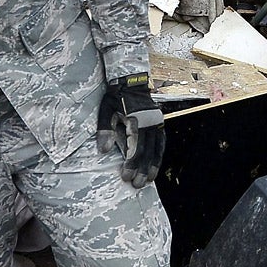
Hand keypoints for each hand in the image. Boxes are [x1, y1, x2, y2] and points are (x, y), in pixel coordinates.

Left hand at [101, 72, 166, 187]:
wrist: (131, 82)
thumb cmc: (115, 97)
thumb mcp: (106, 111)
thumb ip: (105, 130)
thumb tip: (105, 150)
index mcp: (137, 120)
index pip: (135, 147)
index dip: (131, 164)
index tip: (125, 176)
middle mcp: (150, 123)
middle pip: (147, 151)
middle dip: (141, 170)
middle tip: (136, 184)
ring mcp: (157, 123)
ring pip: (157, 149)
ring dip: (152, 166)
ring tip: (148, 181)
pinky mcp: (159, 123)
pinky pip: (161, 143)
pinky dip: (158, 156)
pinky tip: (155, 167)